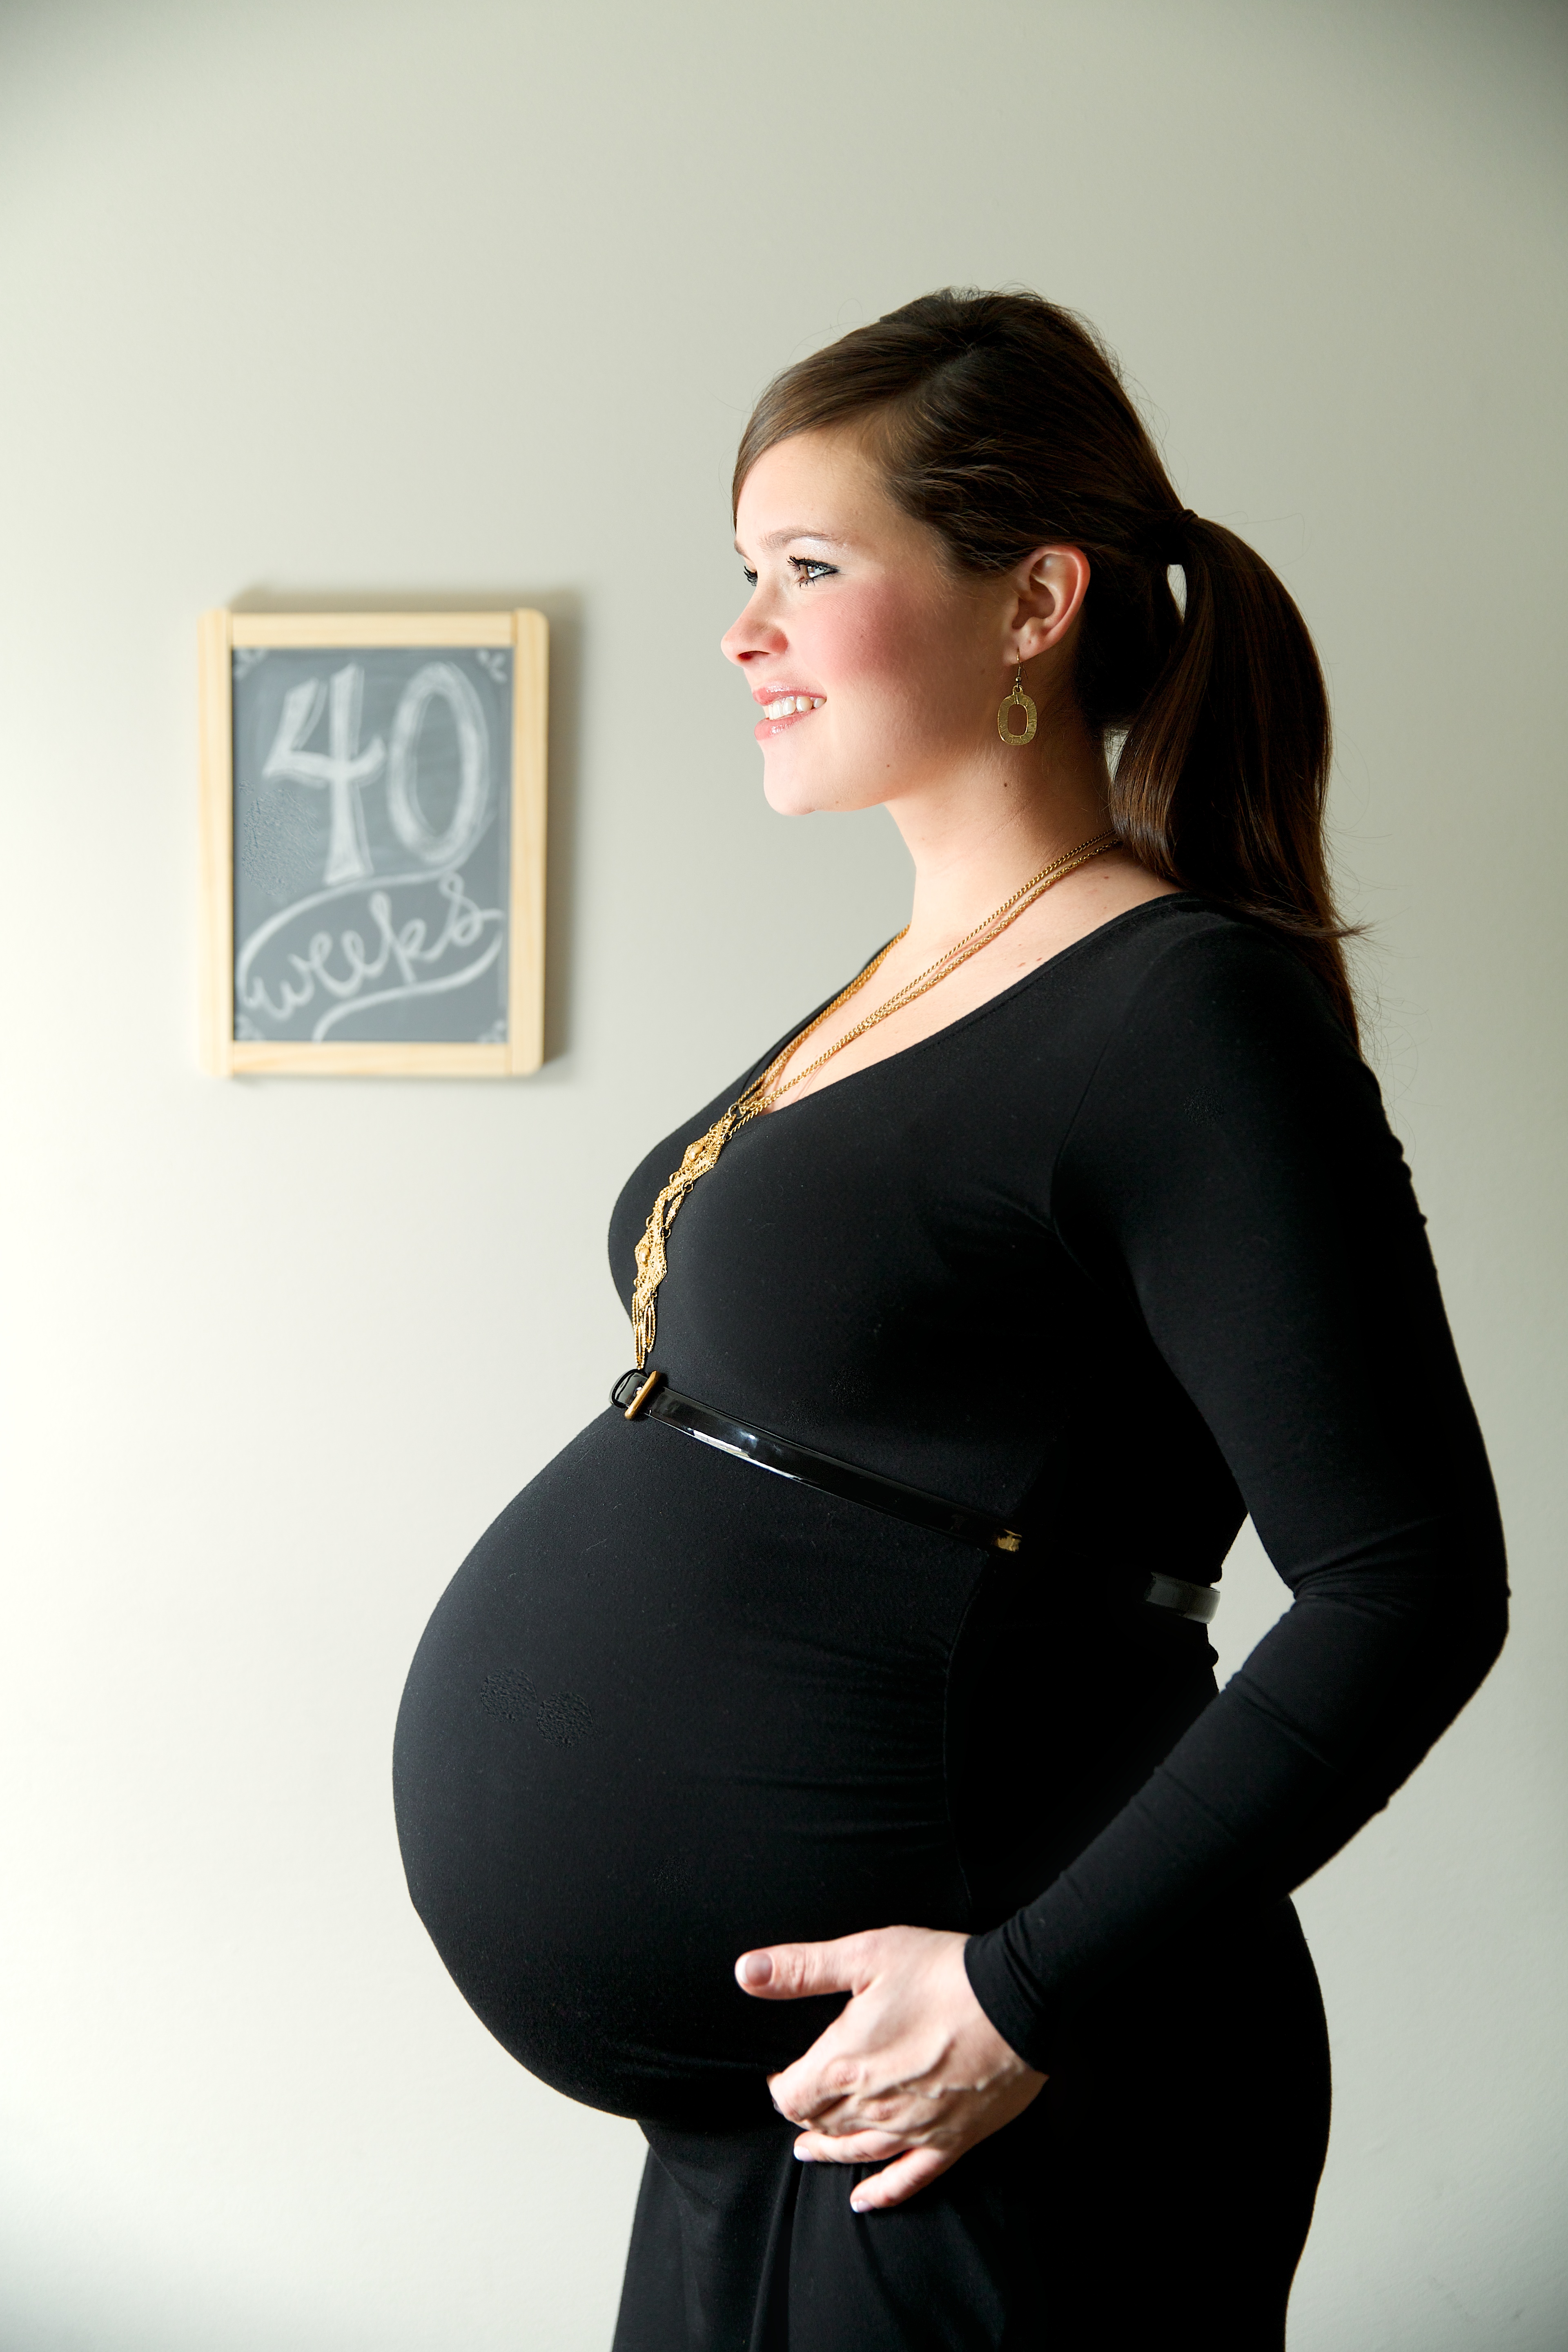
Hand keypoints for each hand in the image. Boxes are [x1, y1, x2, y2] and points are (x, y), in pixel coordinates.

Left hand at [734, 1924, 1044, 2212]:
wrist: (1016, 1998)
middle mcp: (874, 2106)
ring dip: (829, 2150)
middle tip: (798, 2104)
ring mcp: (913, 2129)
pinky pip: (909, 2177)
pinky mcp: (951, 2140)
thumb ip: (802, 1968)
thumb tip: (746, 1971)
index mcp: (845, 2063)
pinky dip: (883, 2192)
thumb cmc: (941, 1972)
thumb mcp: (865, 1956)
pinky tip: (864, 2200)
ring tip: (810, 2151)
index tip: (781, 2076)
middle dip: (804, 2115)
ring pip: (857, 2152)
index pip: (791, 2096)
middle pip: (822, 2123)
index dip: (780, 2088)